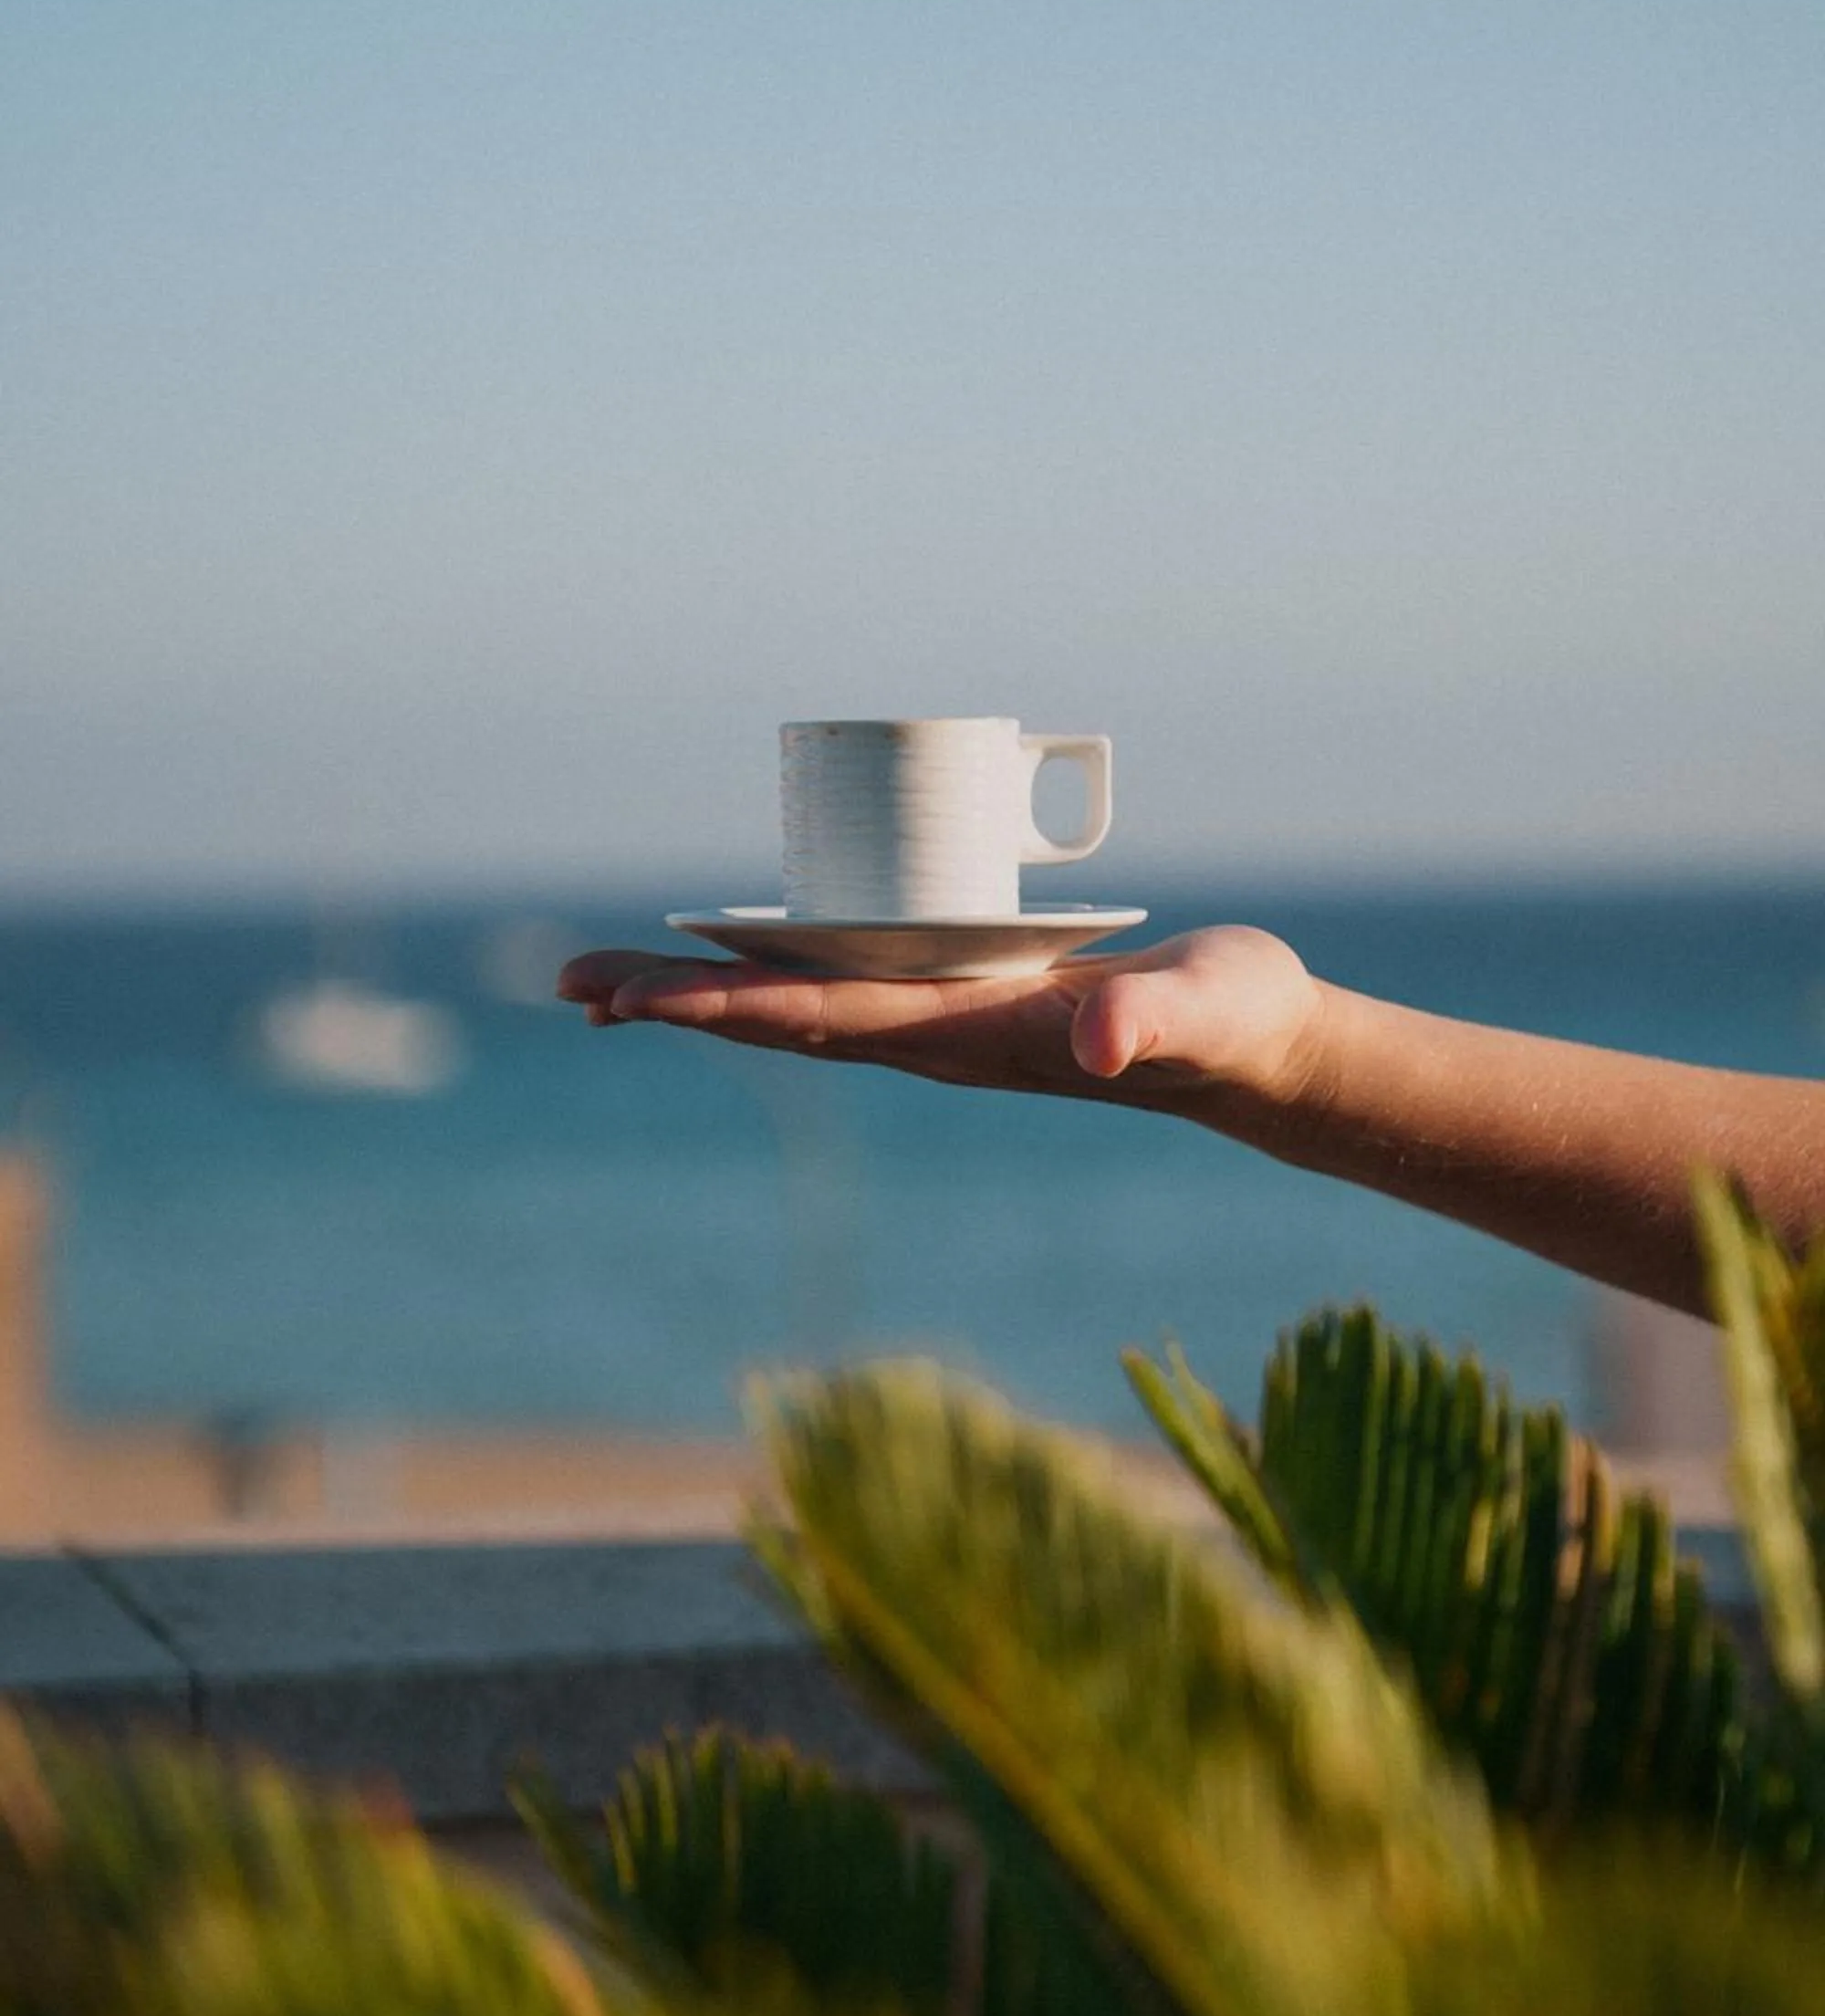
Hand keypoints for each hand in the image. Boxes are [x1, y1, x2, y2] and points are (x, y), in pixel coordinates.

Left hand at [556, 925, 1327, 1116]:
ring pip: (796, 1013)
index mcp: (969, 1036)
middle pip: (780, 1023)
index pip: (826, 1021)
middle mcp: (935, 1042)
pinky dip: (764, 978)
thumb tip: (1097, 1042)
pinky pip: (836, 992)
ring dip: (702, 998)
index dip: (729, 1008)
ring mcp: (941, 1030)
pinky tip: (729, 962)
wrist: (1254, 1052)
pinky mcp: (958, 1007)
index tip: (643, 1001)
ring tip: (610, 986)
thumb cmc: (1231, 1021)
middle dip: (677, 1005)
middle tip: (571, 986)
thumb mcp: (1204, 1008)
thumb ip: (1155, 1022)